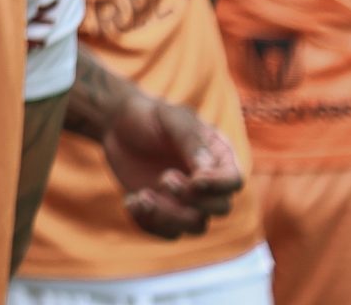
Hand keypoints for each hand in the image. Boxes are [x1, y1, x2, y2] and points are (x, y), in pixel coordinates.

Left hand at [100, 91, 242, 238]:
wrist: (117, 126)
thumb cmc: (149, 117)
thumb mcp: (171, 118)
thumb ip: (190, 140)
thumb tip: (206, 168)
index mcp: (217, 157)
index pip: (233, 181)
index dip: (218, 185)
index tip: (195, 179)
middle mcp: (208, 184)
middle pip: (220, 208)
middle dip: (192, 199)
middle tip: (164, 177)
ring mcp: (187, 201)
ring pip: (195, 227)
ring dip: (169, 217)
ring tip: (142, 195)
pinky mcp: (165, 212)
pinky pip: (167, 233)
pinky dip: (149, 223)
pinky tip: (130, 201)